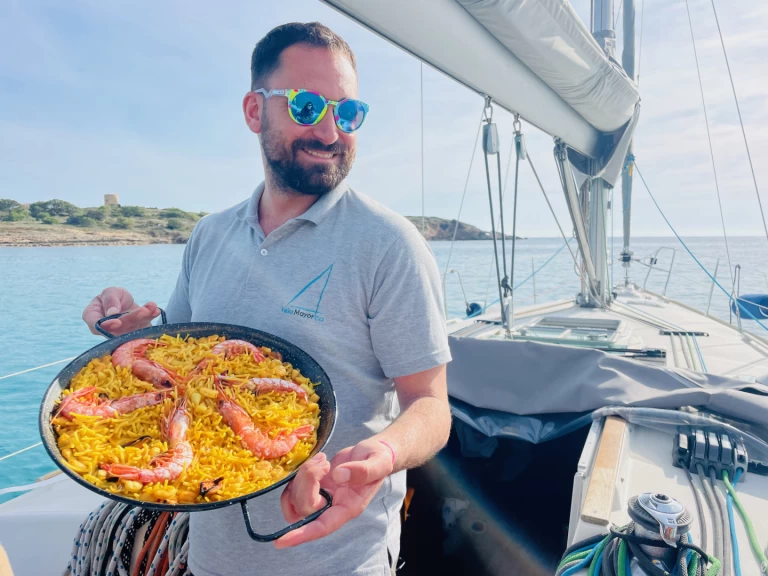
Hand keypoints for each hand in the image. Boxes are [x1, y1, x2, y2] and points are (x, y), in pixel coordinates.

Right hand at [82, 287, 160, 335]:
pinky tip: (156, 310)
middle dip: (131, 319)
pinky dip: (151, 317)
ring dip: (143, 318)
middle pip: (118, 328)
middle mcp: (107, 329)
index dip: (107, 325)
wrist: (127, 303)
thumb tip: (112, 313)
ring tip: (151, 309)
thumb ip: (110, 300)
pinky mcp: (136, 333)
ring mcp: (122, 334)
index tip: (118, 322)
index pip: (96, 325)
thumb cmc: (114, 297)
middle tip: (142, 311)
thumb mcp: (110, 292)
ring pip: (132, 328)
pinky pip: (144, 326)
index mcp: (93, 318)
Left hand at [276, 438, 394, 548]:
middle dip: (308, 481)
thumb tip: (338, 475)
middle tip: (325, 463)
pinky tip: (318, 460)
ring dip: (303, 476)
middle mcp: (332, 507)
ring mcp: (321, 497)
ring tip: (322, 459)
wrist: (373, 453)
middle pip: (304, 507)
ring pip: (295, 498)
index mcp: (348, 507)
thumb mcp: (378, 463)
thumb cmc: (379, 460)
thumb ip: (362, 471)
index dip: (302, 534)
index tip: (282, 541)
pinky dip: (300, 473)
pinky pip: (294, 487)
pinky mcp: (314, 486)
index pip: (322, 526)